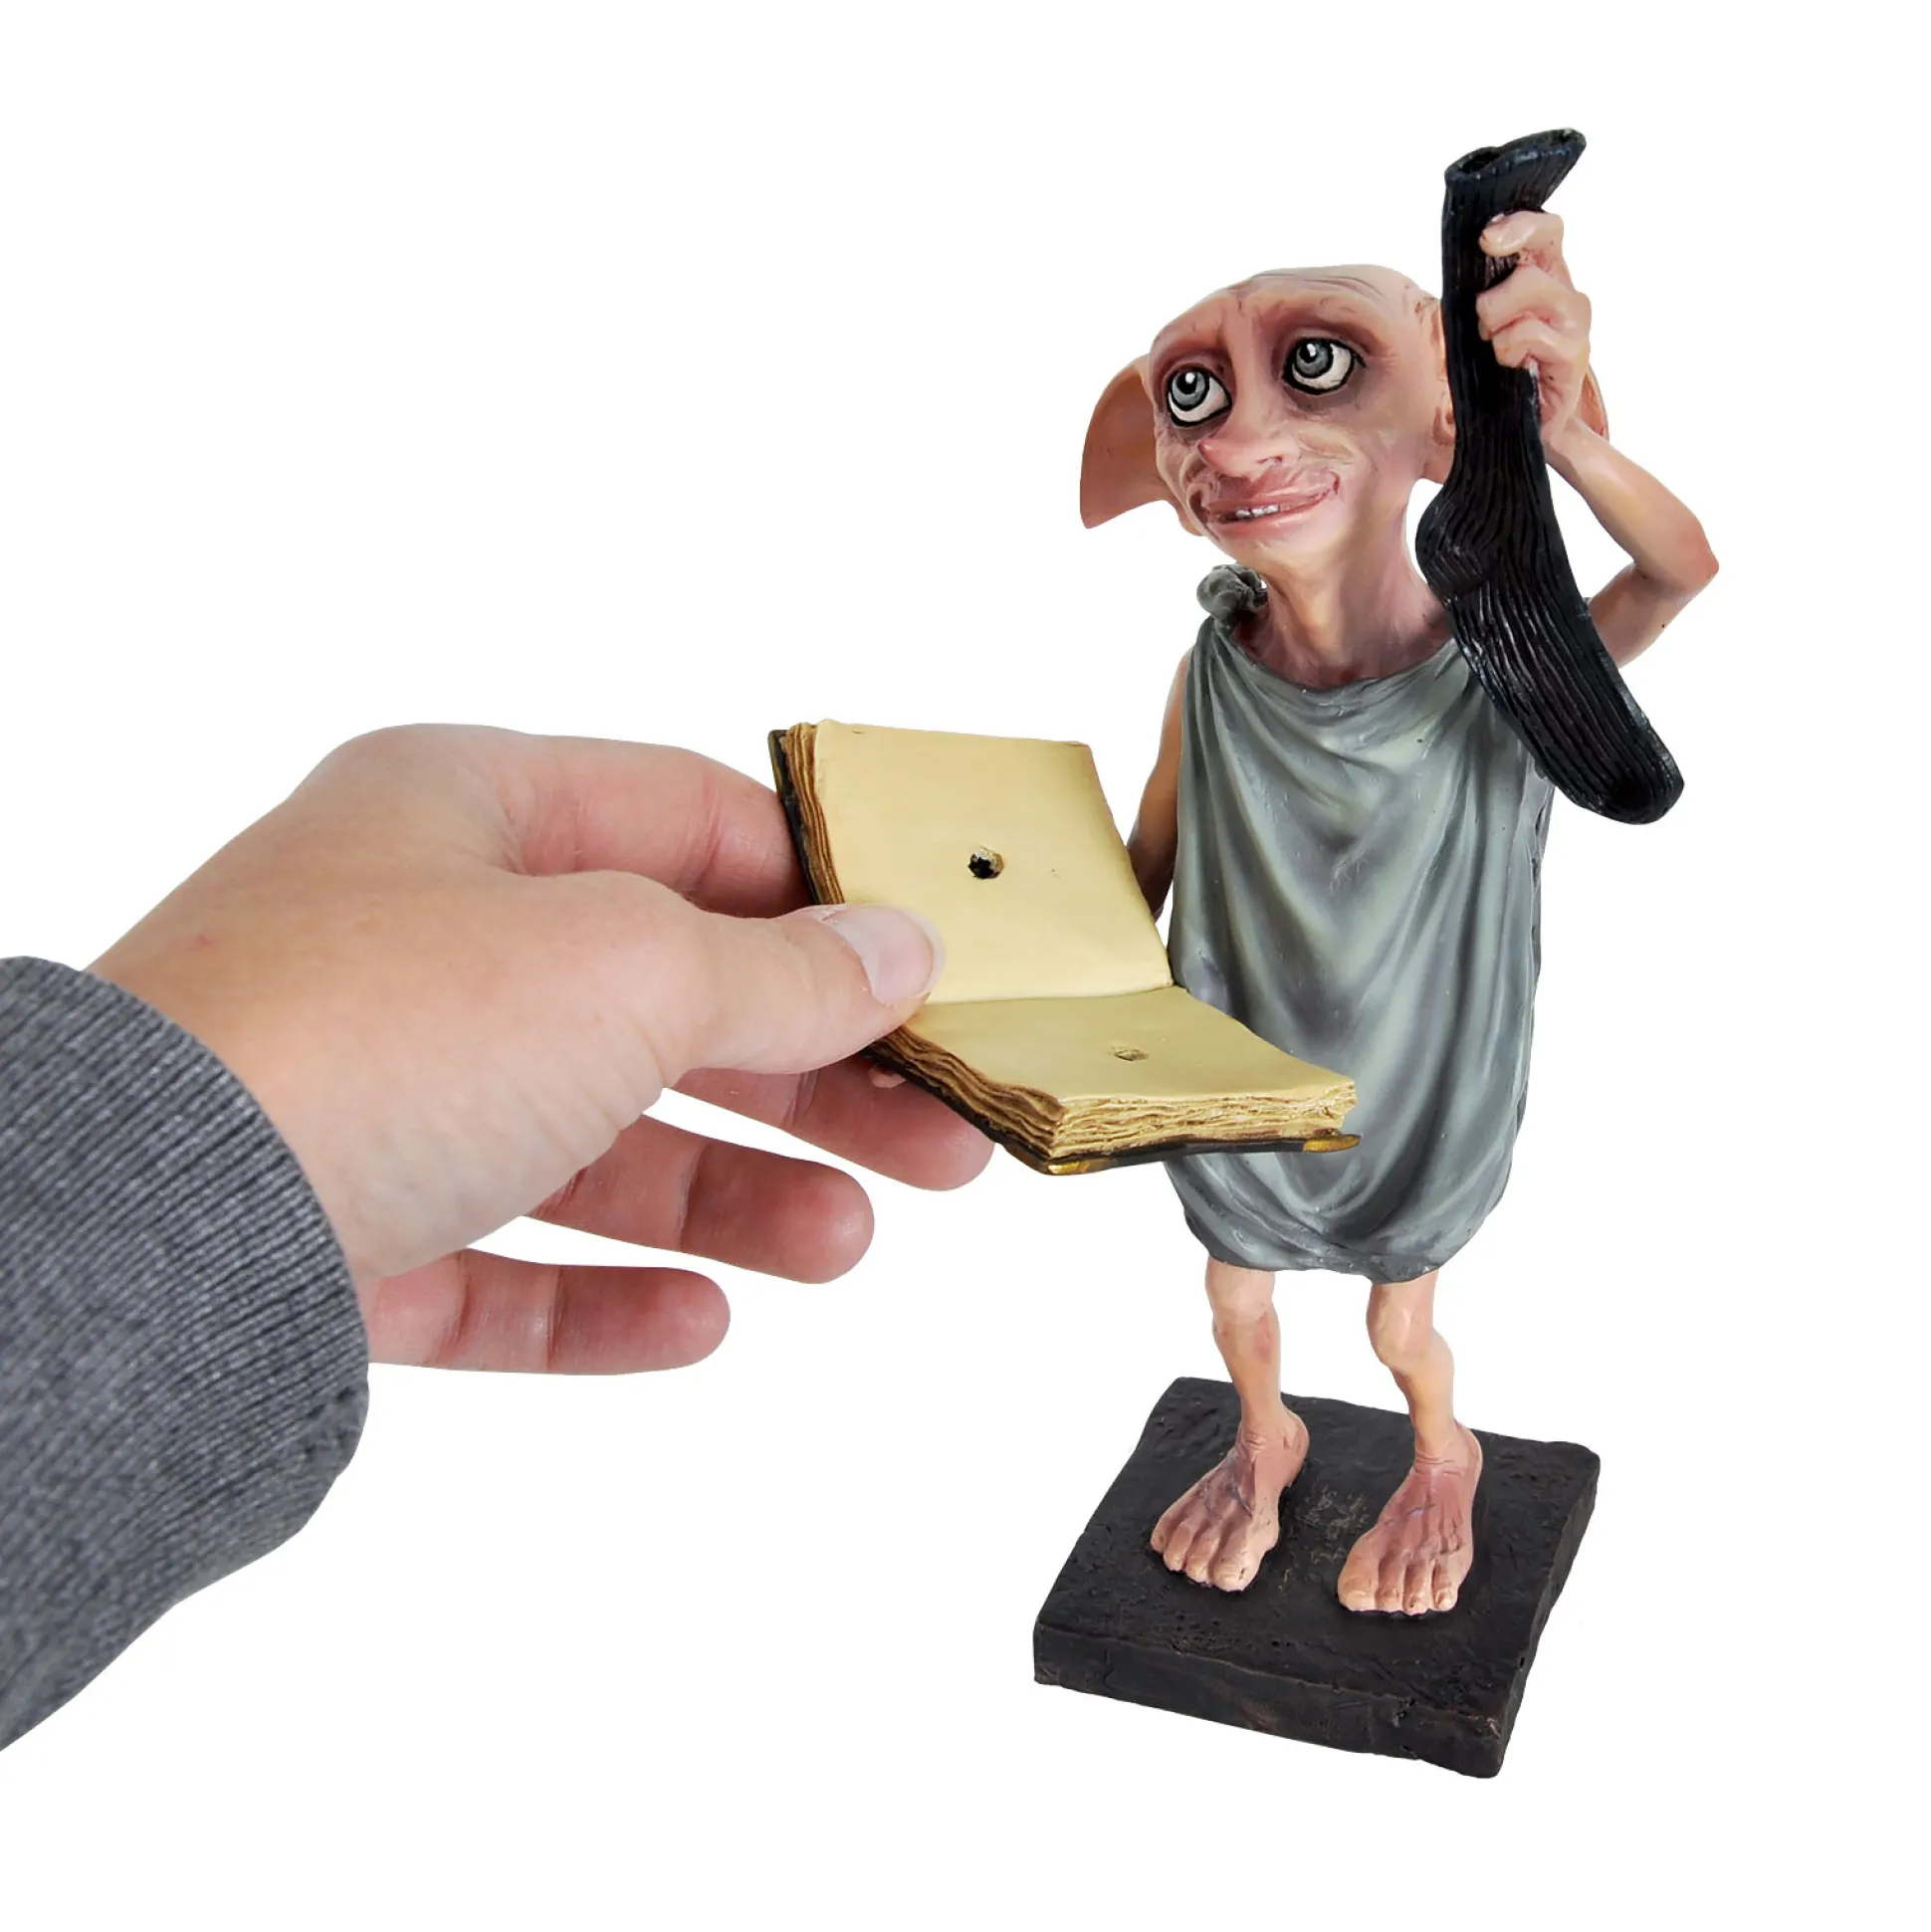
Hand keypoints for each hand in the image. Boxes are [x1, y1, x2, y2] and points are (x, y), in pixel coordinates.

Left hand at [93, 726, 988, 1371]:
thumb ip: (781, 968)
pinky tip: (695, 1323)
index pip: (689, 824)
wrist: (146, 1243)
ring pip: (596, 1142)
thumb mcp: (629, 968)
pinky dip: (606, 1294)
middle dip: (812, 1076)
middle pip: (662, 1001)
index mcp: (467, 812)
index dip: (822, 895)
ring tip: (842, 1244)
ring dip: (733, 1194)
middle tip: (937, 1136)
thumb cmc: (361, 1038)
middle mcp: (417, 940)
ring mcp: (376, 1092)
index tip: (926, 970)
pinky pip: (505, 1264)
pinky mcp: (349, 1233)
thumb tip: (895, 951)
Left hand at [1476, 210, 1602, 454]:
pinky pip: (1529, 333)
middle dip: (1495, 290)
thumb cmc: (1498, 370)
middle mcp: (1566, 293)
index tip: (1484, 238)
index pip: (1546, 230)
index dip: (1518, 224)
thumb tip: (1466, 255)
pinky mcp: (1575, 355)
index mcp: (1546, 276)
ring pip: (1530, 289)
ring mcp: (1575, 323)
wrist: (1522, 425)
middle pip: (1536, 257)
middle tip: (1484, 323)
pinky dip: (1508, 350)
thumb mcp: (1481, 321)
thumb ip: (1480, 286)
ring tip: (1497, 348)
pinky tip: (1513, 367)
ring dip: (1497, 320)